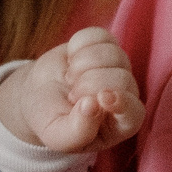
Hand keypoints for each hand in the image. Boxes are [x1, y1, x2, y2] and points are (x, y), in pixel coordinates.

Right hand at [0, 26, 144, 152]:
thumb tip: (92, 106)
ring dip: (80, 65)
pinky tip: (71, 60)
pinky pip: (97, 35)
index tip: (101, 97)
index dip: (121, 102)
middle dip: (87, 84)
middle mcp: (125, 94)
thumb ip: (76, 132)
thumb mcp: (57, 136)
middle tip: (71, 95)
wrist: (36, 95)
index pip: (134, 112)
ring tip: (71, 79)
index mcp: (120, 124)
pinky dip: (77, 45)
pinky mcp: (105, 44)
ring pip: (111, 54)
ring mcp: (118, 67)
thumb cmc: (51, 120)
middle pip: (120, 79)